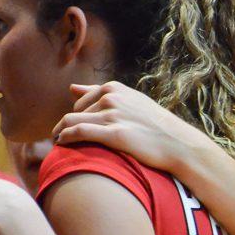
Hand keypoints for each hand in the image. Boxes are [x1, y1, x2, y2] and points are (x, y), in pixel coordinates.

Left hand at [52, 82, 204, 174]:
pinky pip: (78, 132)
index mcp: (113, 88)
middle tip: (61, 141)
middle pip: (74, 112)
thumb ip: (99, 93)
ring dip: (59, 133)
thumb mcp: (129, 101)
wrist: (177, 143)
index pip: (81, 102)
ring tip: (57, 144)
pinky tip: (61, 146)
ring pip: (71, 121)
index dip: (75, 118)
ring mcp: (112, 115)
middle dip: (65, 126)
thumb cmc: (155, 125)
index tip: (71, 130)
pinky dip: (66, 138)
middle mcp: (110, 98)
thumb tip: (71, 88)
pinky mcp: (114, 134)